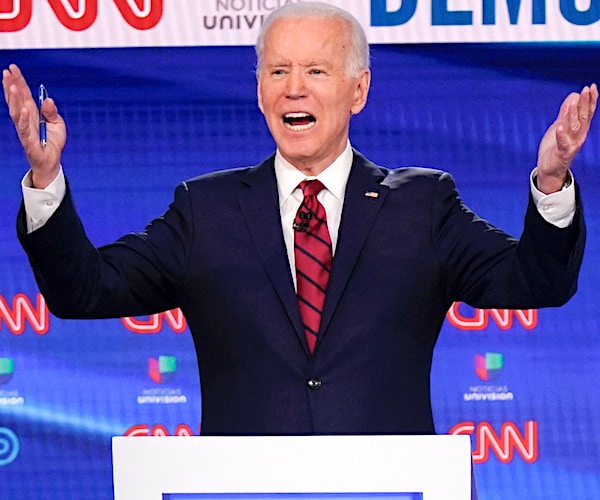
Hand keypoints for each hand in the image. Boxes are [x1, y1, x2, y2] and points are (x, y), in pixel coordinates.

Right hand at [3, 64, 65, 188]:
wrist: (52, 161)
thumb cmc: (53, 141)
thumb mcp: (57, 123)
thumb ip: (51, 111)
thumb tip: (47, 100)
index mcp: (32, 112)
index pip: (24, 94)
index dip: (18, 81)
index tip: (12, 68)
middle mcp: (26, 118)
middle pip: (17, 99)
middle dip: (12, 85)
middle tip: (7, 71)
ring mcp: (25, 129)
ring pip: (16, 112)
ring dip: (14, 99)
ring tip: (13, 86)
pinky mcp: (28, 140)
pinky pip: (25, 128)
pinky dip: (24, 118)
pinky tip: (24, 109)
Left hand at [536, 83, 597, 193]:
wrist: (550, 169)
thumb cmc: (555, 147)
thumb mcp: (560, 126)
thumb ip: (566, 113)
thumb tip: (572, 96)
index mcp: (579, 129)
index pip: (587, 112)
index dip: (590, 100)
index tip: (592, 87)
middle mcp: (578, 136)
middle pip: (583, 117)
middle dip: (584, 103)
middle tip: (586, 89)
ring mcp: (571, 144)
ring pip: (573, 128)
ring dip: (573, 115)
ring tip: (572, 103)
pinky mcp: (562, 153)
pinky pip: (562, 143)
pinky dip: (561, 135)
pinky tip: (559, 127)